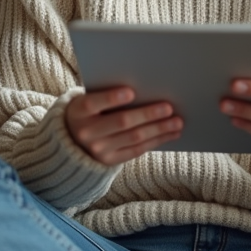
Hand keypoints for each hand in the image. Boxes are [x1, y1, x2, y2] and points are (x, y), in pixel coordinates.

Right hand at [65, 86, 182, 164]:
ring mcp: (99, 150)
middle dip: (147, 114)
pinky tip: (171, 133)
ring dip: (159, 129)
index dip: (112, 98)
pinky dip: (156, 141)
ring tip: (177, 121)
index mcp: (78, 112)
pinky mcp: (110, 161)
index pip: (93, 103)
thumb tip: (144, 89)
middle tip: (169, 107)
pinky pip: (137, 150)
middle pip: (121, 122)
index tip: (131, 92)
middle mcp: (87, 133)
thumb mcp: (88, 100)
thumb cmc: (89, 111)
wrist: (73, 140)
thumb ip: (107, 95)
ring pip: (134, 138)